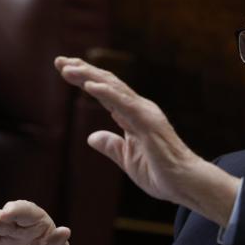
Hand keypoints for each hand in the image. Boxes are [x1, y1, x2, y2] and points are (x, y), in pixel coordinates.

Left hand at [55, 57, 239, 225]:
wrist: (184, 183)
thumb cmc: (161, 173)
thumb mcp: (127, 159)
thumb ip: (111, 146)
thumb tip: (91, 137)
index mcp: (133, 116)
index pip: (106, 92)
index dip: (85, 79)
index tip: (65, 69)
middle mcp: (139, 109)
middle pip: (108, 84)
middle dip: (83, 71)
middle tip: (59, 61)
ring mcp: (145, 113)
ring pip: (113, 88)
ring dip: (89, 76)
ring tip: (67, 68)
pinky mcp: (148, 122)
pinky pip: (124, 104)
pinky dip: (106, 93)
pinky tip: (89, 85)